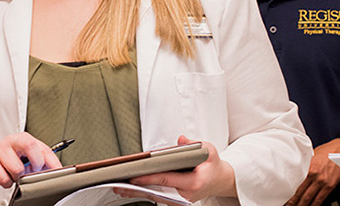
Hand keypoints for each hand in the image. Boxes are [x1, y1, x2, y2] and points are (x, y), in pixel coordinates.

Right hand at [0, 132, 61, 187]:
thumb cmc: (12, 160)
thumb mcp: (28, 157)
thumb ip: (43, 161)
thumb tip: (58, 170)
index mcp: (25, 138)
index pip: (44, 148)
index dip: (53, 161)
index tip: (57, 171)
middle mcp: (12, 141)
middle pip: (31, 147)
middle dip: (35, 164)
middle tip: (31, 170)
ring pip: (18, 169)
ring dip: (19, 177)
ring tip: (16, 174)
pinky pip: (5, 179)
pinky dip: (8, 183)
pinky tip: (7, 177)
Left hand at [114, 136, 235, 203]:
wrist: (219, 180)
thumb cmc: (212, 164)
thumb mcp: (209, 150)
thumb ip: (194, 144)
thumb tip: (180, 140)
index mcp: (194, 183)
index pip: (167, 180)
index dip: (149, 178)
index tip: (134, 176)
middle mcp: (186, 195)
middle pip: (157, 192)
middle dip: (138, 189)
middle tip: (119, 185)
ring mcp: (181, 200)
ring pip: (156, 197)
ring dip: (138, 193)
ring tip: (120, 189)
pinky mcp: (177, 201)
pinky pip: (159, 197)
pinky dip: (145, 193)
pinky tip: (132, 191)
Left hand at [285, 138, 339, 205]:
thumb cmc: (328, 150)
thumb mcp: (312, 154)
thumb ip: (305, 164)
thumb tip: (297, 170)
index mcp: (309, 168)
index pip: (296, 184)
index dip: (290, 193)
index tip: (285, 198)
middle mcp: (315, 176)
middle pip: (302, 193)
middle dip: (294, 202)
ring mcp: (323, 182)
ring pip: (310, 198)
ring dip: (303, 205)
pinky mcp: (330, 186)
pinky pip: (321, 198)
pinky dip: (315, 204)